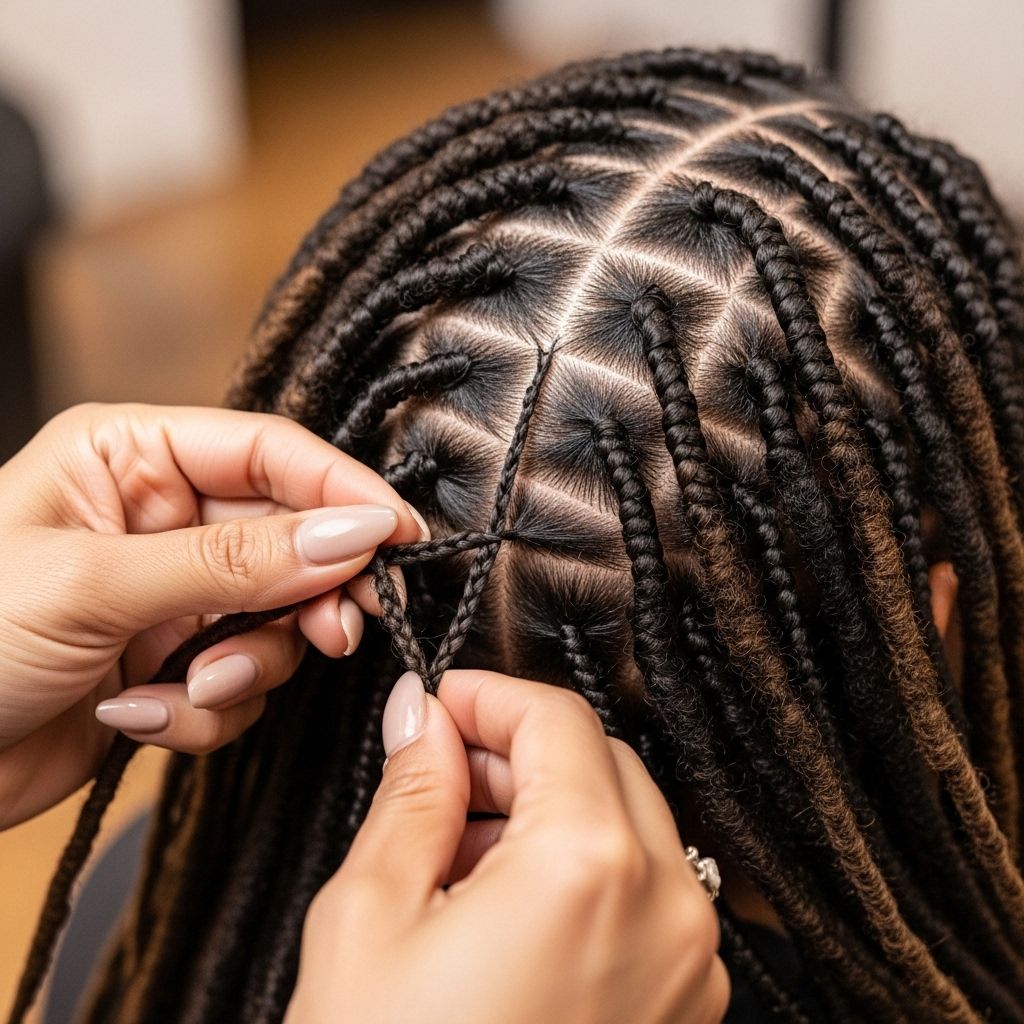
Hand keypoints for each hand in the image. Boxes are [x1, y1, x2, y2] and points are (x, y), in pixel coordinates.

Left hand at [0, 403, 423, 828]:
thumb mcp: (96, 584)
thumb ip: (236, 558)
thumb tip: (353, 531)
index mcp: (131, 456)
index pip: (271, 453)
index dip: (343, 491)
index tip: (401, 538)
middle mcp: (160, 517)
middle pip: (290, 537)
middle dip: (305, 595)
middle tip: (335, 631)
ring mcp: (172, 593)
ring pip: (274, 618)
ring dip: (244, 665)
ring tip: (190, 688)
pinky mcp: (173, 661)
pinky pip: (240, 680)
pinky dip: (204, 710)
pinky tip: (137, 716)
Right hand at [287, 669, 729, 1023]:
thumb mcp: (369, 916)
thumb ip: (414, 792)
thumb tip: (423, 716)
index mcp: (590, 867)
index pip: (558, 719)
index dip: (488, 695)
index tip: (437, 705)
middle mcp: (666, 909)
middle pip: (602, 762)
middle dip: (519, 751)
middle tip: (439, 771)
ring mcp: (688, 967)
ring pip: (628, 822)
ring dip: (549, 807)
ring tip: (459, 848)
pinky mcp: (681, 1010)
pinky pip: (645, 892)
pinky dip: (582, 867)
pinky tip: (505, 905)